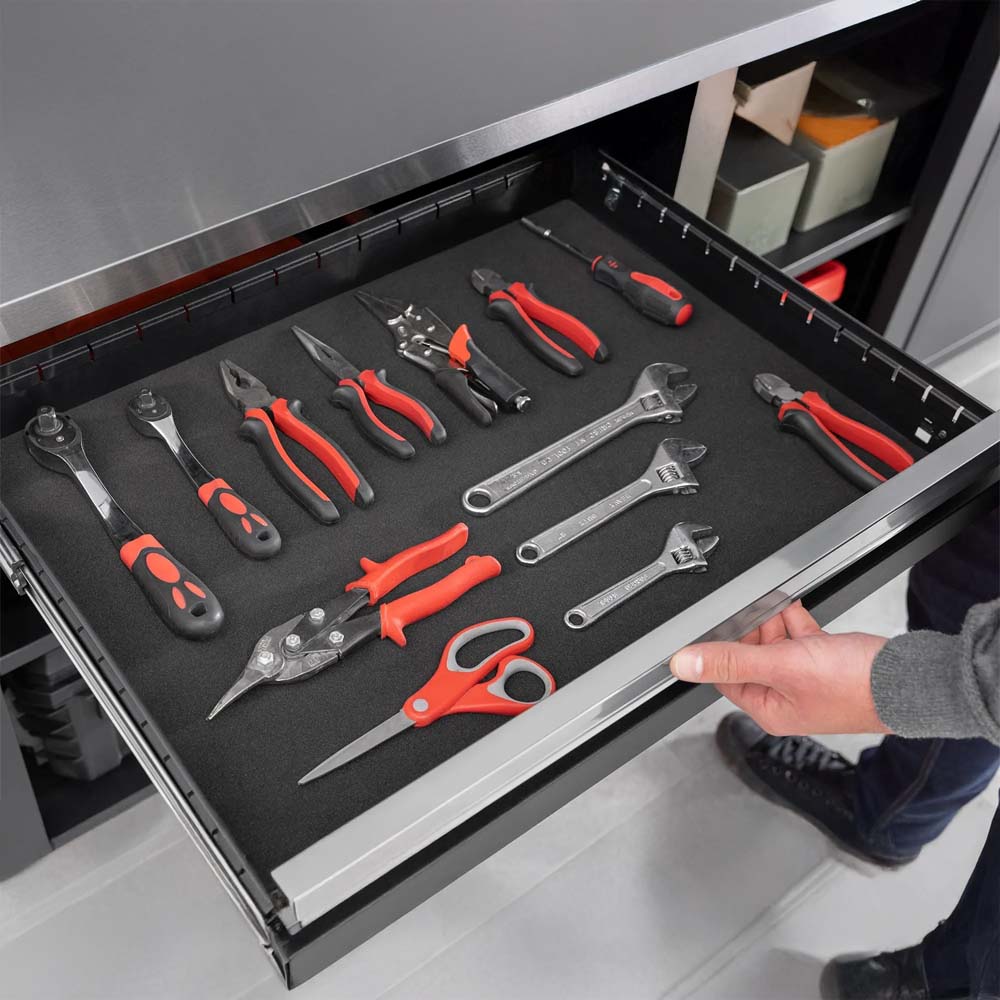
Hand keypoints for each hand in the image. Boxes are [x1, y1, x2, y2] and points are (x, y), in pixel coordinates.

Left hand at [670, 602, 890, 735]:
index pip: (726, 677)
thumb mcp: (781, 666)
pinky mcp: (826, 662)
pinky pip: (799, 637)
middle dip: (749, 630)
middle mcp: (786, 697)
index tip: (715, 625)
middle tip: (749, 609)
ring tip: (773, 605)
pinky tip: (794, 608)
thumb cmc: (854, 686)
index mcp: (769, 708)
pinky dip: (794, 621)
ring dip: (772, 622)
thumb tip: (684, 663)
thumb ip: (730, 661)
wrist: (907, 679)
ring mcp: (807, 680)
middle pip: (750, 657)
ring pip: (775, 644)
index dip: (719, 649)